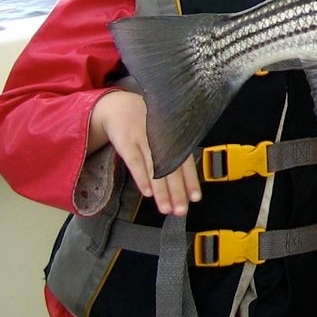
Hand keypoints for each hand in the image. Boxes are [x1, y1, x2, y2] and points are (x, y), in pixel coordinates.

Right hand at [88, 89, 201, 215]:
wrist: (120, 105)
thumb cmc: (147, 124)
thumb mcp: (163, 134)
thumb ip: (173, 153)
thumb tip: (186, 180)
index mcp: (174, 137)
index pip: (186, 163)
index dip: (191, 181)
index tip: (196, 198)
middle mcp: (163, 139)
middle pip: (172, 170)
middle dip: (178, 193)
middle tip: (181, 211)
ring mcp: (145, 140)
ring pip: (156, 169)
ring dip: (162, 192)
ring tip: (166, 209)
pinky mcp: (127, 141)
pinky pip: (135, 162)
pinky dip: (142, 177)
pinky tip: (147, 193)